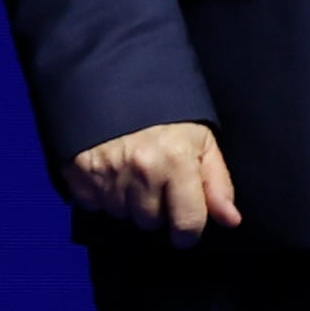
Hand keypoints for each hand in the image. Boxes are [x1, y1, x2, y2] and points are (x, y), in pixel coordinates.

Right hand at [59, 121, 238, 240]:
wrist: (113, 77)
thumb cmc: (165, 112)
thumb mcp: (202, 139)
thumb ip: (217, 183)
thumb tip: (231, 220)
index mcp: (177, 161)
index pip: (187, 223)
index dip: (188, 233)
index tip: (185, 230)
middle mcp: (142, 170)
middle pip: (150, 222)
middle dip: (154, 209)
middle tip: (154, 182)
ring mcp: (107, 171)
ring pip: (121, 214)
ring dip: (126, 202)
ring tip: (130, 174)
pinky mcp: (78, 170)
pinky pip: (93, 204)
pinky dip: (100, 194)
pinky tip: (109, 173)